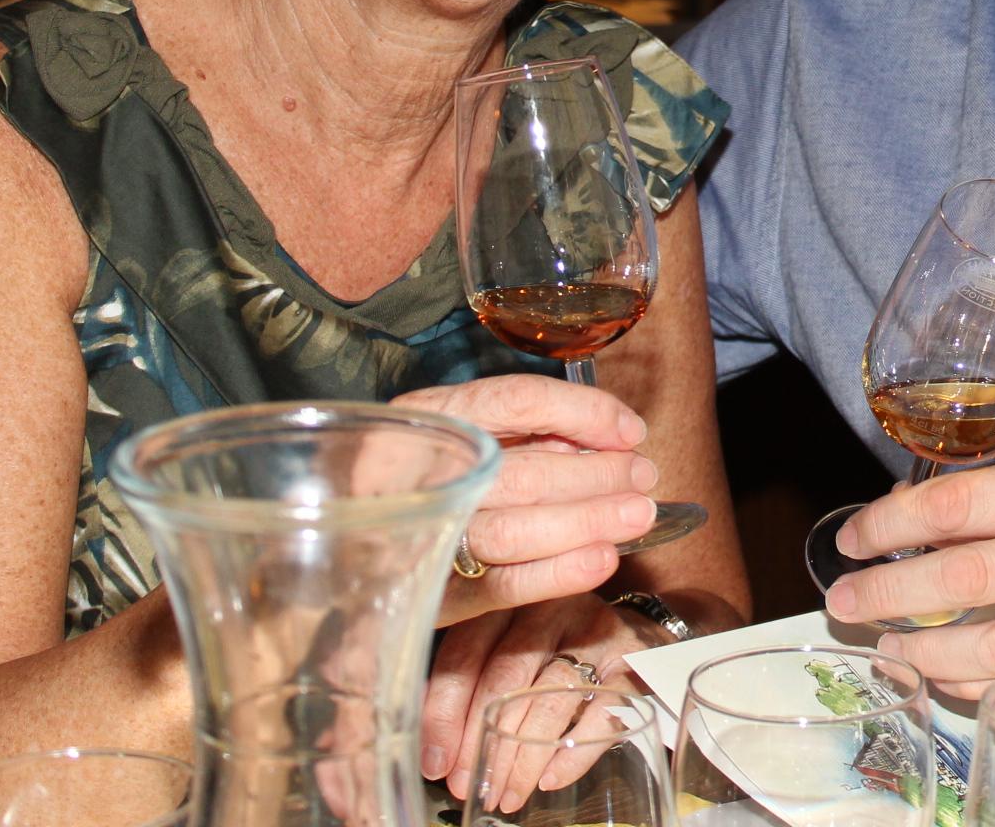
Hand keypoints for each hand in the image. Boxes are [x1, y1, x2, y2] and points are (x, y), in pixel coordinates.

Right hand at [390, 376, 659, 621]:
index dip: (582, 413)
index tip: (630, 431)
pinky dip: (556, 573)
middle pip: (519, 470)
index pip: (513, 402)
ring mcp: (417, 536)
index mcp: (427, 415)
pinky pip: (498, 585)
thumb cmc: (433, 480)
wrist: (350, 551)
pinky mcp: (430, 594)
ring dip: (587, 521)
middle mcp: (412, 470)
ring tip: (638, 516)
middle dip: (595, 474)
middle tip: (644, 478)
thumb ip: (530, 434)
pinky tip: (600, 561)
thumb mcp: (473, 437)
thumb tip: (607, 442)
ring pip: (512, 529)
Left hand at [420, 594, 666, 800]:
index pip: (464, 655)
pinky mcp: (633, 659)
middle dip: (483, 741)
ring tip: (508, 795)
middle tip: (471, 787)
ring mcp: (595, 630)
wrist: (636, 631)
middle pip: (505, 677)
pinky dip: (574, 751)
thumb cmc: (558, 646)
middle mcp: (549, 607)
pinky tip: (551, 778)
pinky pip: (602, 711)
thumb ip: (472, 678)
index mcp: (507, 600)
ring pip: (550, 698)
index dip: (444, 714)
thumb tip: (431, 745)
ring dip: (524, 756)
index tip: (436, 764)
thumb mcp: (511, 644)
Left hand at [823, 454, 994, 694]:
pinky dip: (981, 690)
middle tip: (845, 603)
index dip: (889, 524)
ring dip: (925, 654)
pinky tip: (951, 679)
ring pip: (992, 652)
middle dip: (887, 595)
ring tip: (892, 649)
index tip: (853, 537)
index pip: (958, 504)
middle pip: (962, 579)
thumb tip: (912, 516)